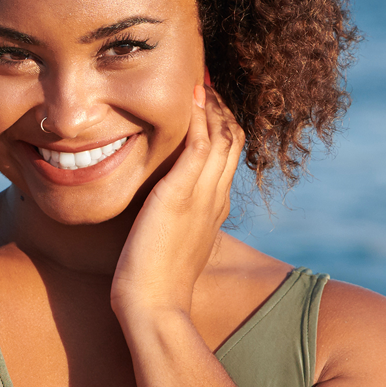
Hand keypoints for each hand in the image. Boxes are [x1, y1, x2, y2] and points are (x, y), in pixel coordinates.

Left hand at [111, 83, 243, 323]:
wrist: (153, 306)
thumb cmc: (152, 287)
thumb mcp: (169, 248)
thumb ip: (170, 226)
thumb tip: (157, 219)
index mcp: (213, 211)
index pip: (226, 159)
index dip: (220, 129)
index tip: (206, 108)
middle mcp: (215, 199)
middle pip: (232, 141)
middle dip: (221, 109)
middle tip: (205, 83)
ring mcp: (202, 195)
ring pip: (223, 136)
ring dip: (212, 105)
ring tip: (199, 79)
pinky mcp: (182, 194)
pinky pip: (201, 143)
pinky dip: (199, 116)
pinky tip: (190, 95)